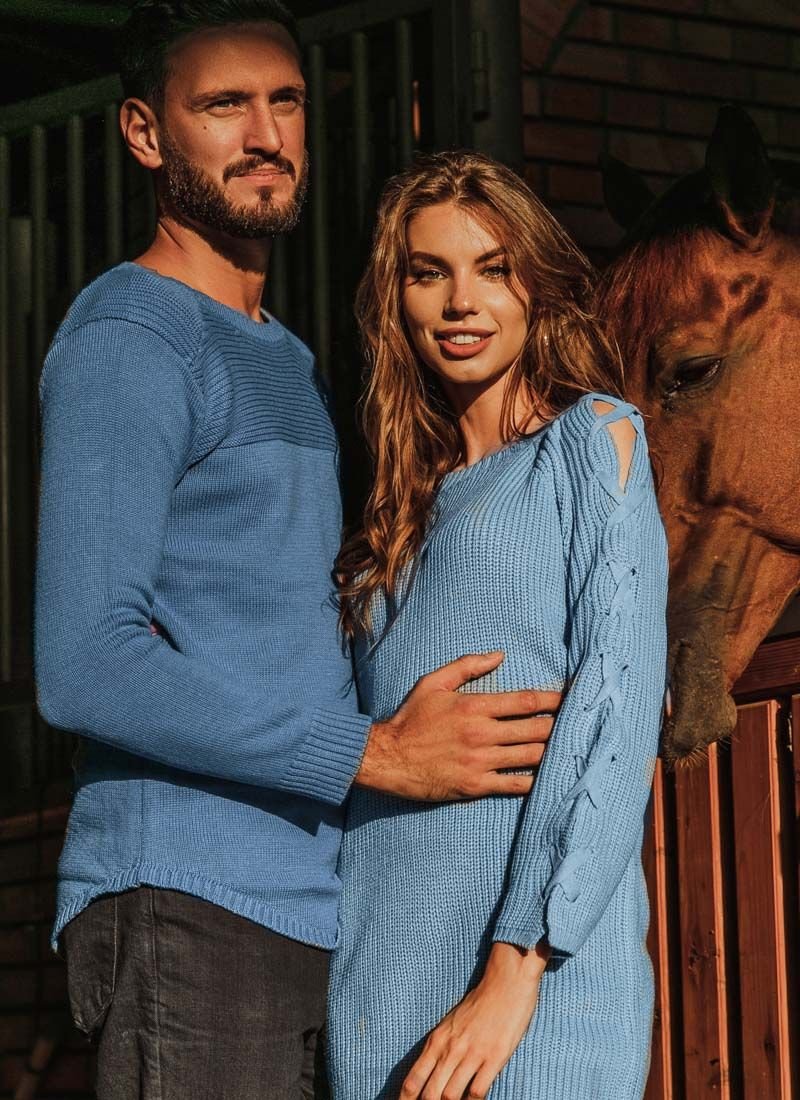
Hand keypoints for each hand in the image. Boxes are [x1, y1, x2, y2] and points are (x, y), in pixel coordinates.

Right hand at [355, 652, 561, 800]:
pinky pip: (516, 784)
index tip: (572, 696)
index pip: (525, 701)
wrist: (388, 758)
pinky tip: (548, 775)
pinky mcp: (477, 786)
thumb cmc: (410, 719)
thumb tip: (499, 656)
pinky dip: (536, 780)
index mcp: (473, 706)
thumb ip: (467, 666)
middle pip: (536, 729)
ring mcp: (481, 762)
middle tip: (578, 722)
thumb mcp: (433, 683)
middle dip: (561, 725)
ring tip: (569, 746)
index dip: (553, 699)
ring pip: (532, 756)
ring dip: (553, 750)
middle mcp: (481, 734)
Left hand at [400, 941, 550, 1099]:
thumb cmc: (479, 1005)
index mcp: (437, 1040)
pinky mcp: (494, 1058)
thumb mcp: (451, 1024)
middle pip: (430, 1094)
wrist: (505, 984)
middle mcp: (451, 1049)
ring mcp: (472, 1054)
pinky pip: (477, 1091)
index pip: (414, 1079)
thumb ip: (440, 1047)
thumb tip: (428, 1074)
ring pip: (450, 1096)